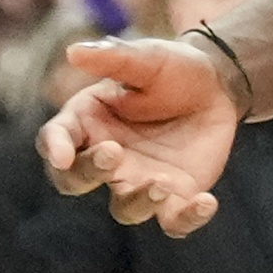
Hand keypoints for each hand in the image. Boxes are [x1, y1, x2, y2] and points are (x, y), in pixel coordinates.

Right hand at [37, 38, 243, 237]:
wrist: (218, 85)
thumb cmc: (173, 69)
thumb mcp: (148, 57)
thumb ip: (114, 57)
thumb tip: (75, 51)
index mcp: (89, 122)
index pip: (56, 139)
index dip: (54, 148)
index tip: (62, 154)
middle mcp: (108, 158)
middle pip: (78, 180)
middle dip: (90, 171)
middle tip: (113, 153)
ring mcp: (139, 181)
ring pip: (126, 209)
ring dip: (138, 201)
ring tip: (160, 183)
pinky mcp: (176, 196)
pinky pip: (175, 221)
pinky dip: (188, 218)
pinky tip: (207, 202)